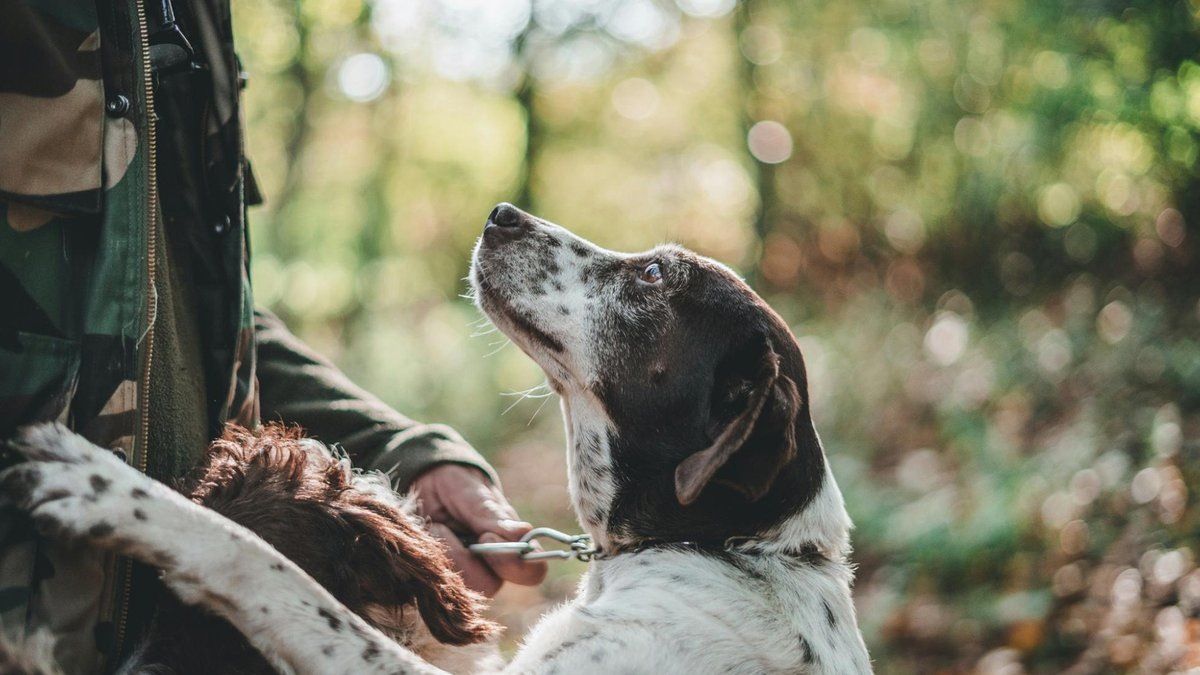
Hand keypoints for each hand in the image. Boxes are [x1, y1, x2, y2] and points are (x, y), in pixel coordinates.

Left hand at [411, 464, 547, 596]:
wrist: (423, 484)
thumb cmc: (455, 485)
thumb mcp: (471, 492)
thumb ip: (493, 515)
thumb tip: (524, 533)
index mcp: (513, 546)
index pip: (532, 572)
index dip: (512, 562)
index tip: (487, 536)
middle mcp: (492, 568)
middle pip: (488, 587)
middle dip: (463, 558)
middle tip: (445, 527)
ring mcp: (464, 578)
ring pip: (457, 588)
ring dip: (440, 554)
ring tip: (433, 526)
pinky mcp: (438, 581)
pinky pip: (430, 584)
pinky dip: (424, 557)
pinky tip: (424, 537)